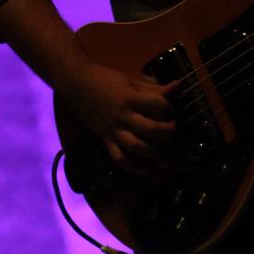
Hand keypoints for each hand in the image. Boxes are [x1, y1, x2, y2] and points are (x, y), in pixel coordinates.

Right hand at [61, 60, 177, 177]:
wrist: (77, 83)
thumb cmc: (105, 79)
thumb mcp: (131, 81)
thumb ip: (154, 88)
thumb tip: (177, 87)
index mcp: (130, 98)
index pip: (158, 105)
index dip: (168, 107)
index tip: (171, 109)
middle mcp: (122, 117)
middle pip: (150, 130)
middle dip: (167, 133)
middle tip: (173, 132)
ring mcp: (113, 131)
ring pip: (136, 148)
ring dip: (155, 154)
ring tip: (167, 154)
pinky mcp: (105, 140)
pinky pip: (120, 158)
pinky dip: (136, 168)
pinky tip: (150, 173)